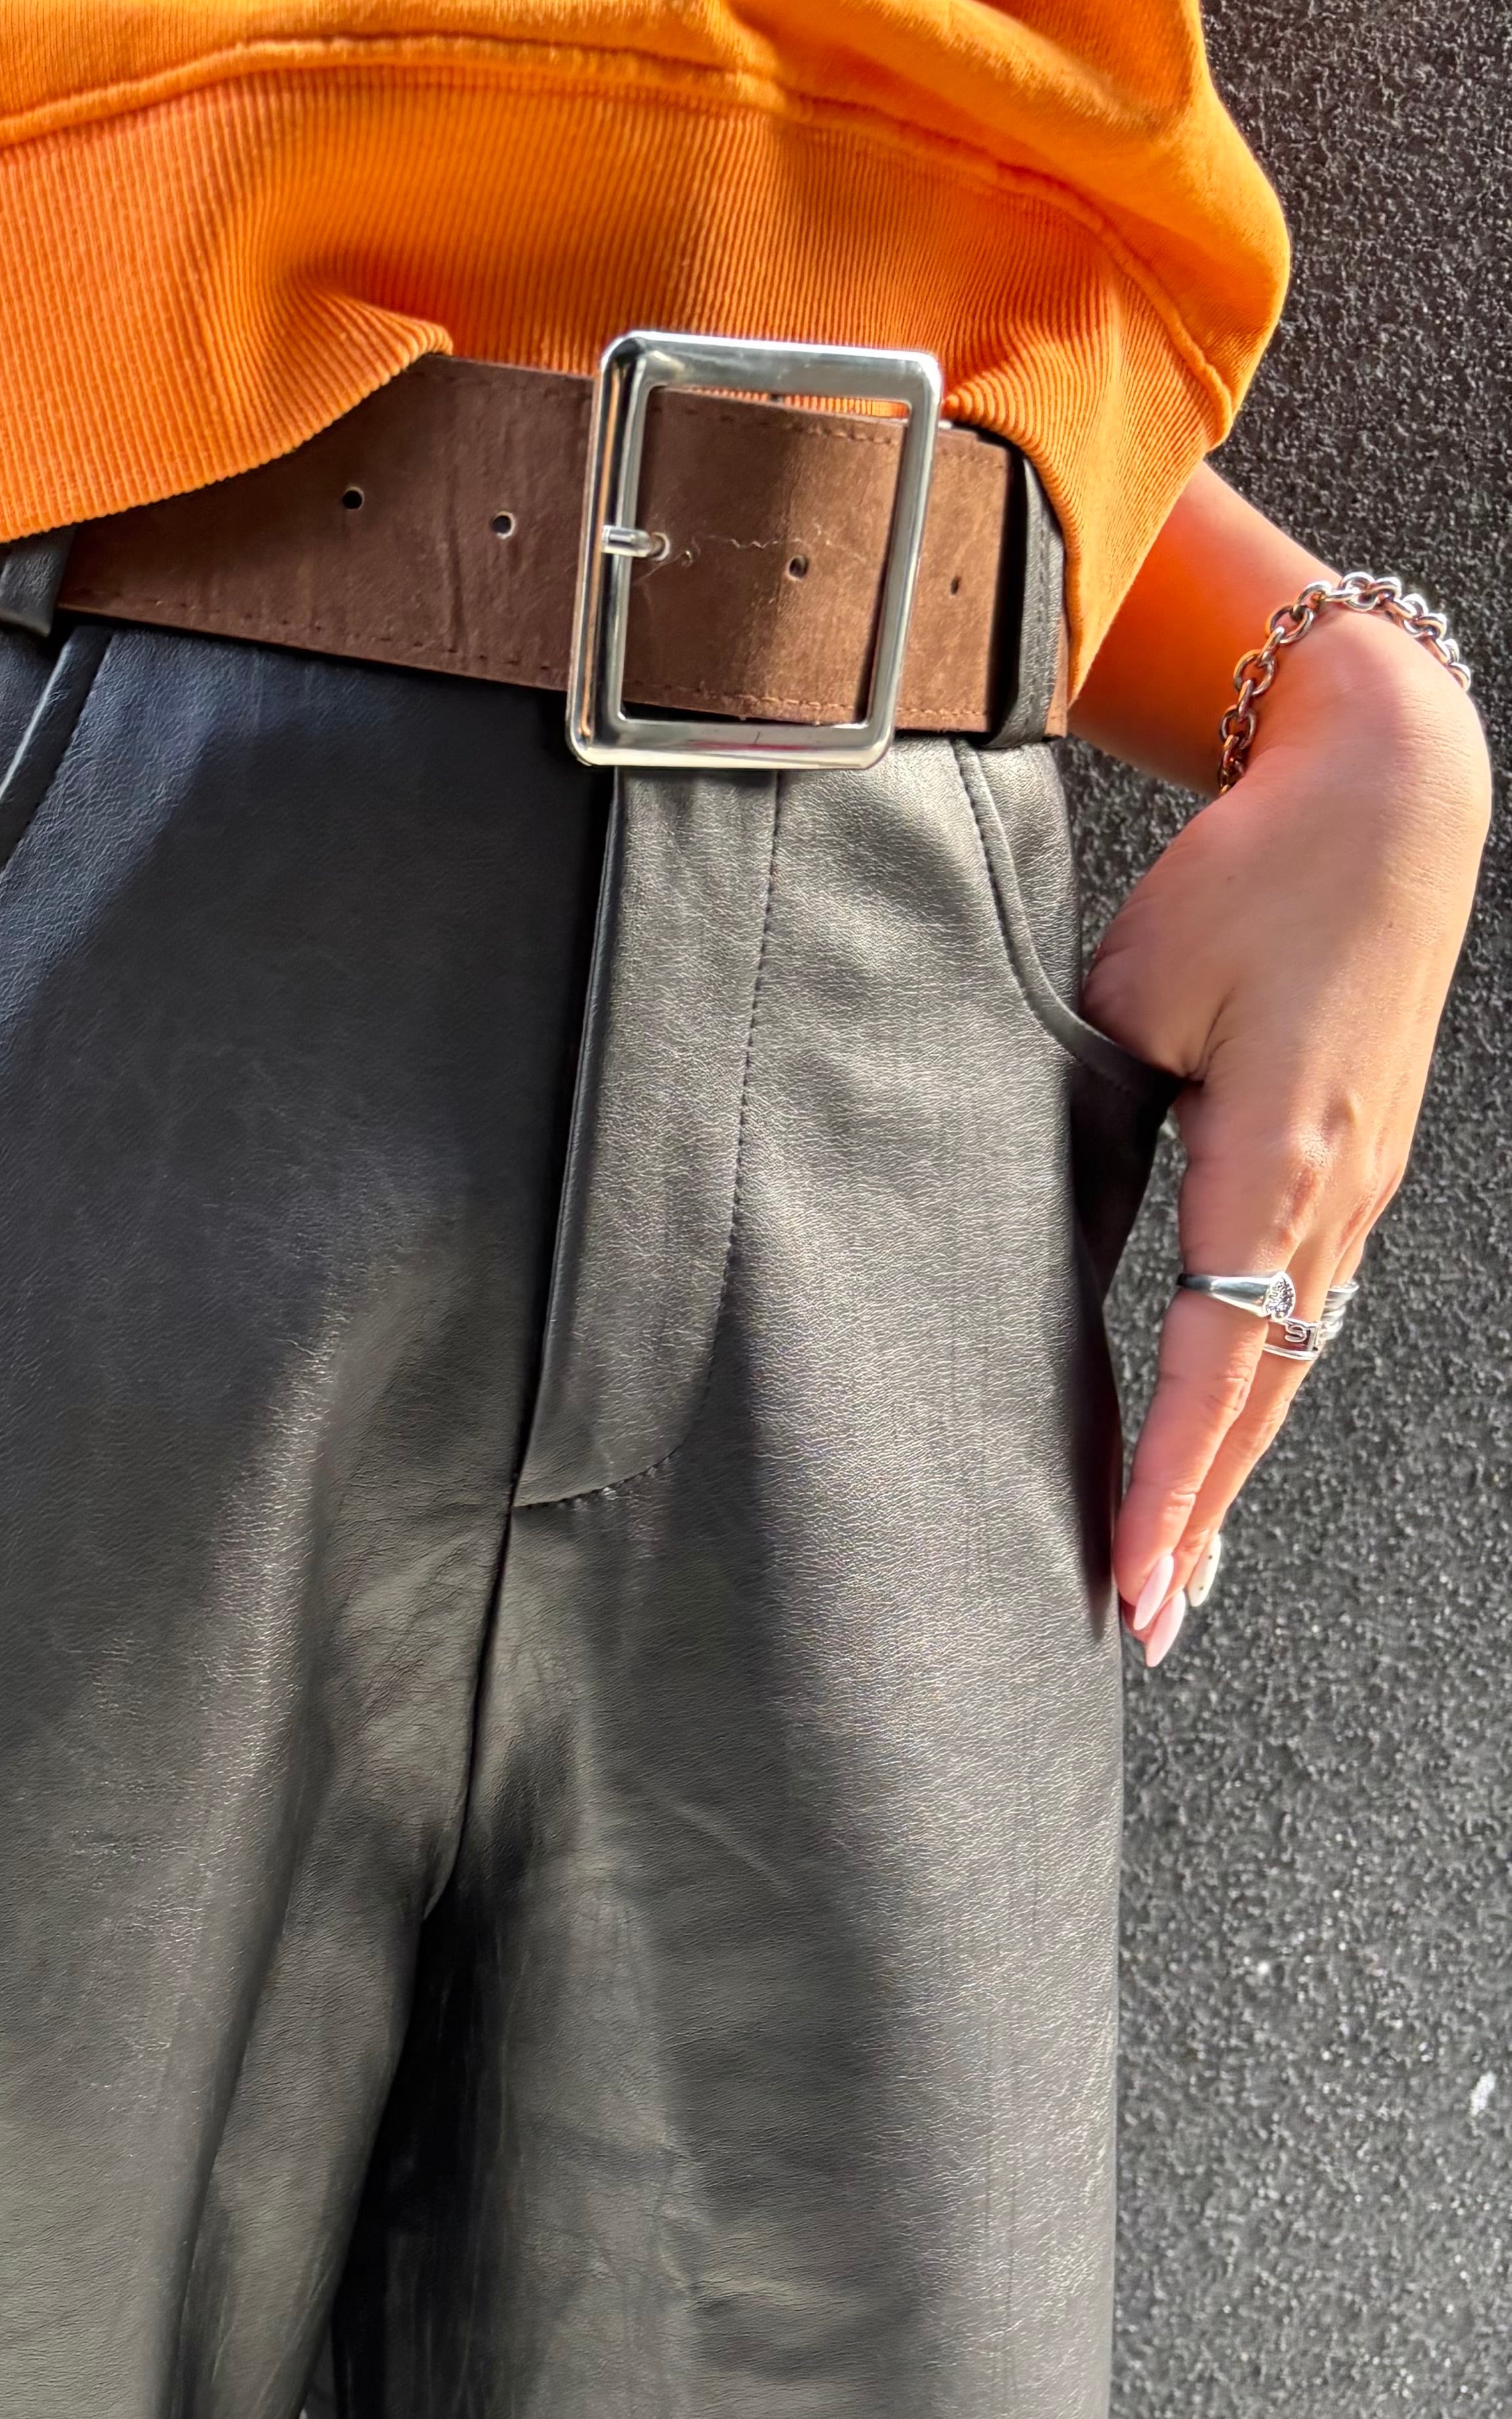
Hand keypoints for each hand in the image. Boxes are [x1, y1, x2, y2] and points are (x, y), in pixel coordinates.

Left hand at [1080, 611, 1490, 1661]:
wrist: (1386, 794)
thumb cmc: (1255, 875)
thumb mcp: (1135, 994)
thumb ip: (1084, 1119)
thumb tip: (1031, 1226)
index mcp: (1275, 1160)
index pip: (1210, 1361)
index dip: (1168, 1480)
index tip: (1129, 1571)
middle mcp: (1330, 1197)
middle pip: (1255, 1396)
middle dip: (1195, 1520)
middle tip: (1143, 1625)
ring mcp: (1352, 1192)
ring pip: (1279, 1369)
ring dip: (1223, 1476)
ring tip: (1172, 1578)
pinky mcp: (1350, 1172)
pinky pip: (1294, 1315)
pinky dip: (1249, 1400)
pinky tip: (1217, 1450)